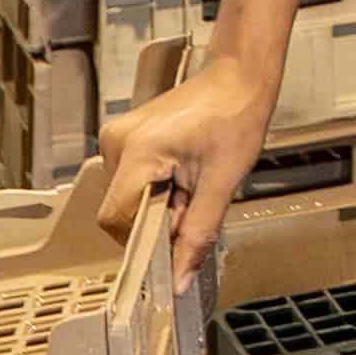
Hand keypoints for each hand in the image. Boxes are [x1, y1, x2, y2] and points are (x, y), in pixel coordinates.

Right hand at [96, 53, 280, 289]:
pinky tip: (184, 174)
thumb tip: (178, 279)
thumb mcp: (223, 183)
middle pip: (122, 210)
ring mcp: (118, 137)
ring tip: (194, 183)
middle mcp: (117, 143)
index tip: (171, 249)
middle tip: (195, 204)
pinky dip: (156, 188)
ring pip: (128, 197)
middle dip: (157, 221)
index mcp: (137, 151)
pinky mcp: (126, 137)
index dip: (142, 241)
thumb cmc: (236, 117)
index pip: (116, 219)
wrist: (239, 75)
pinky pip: (132, 179)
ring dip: (159, 205)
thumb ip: (197, 234)